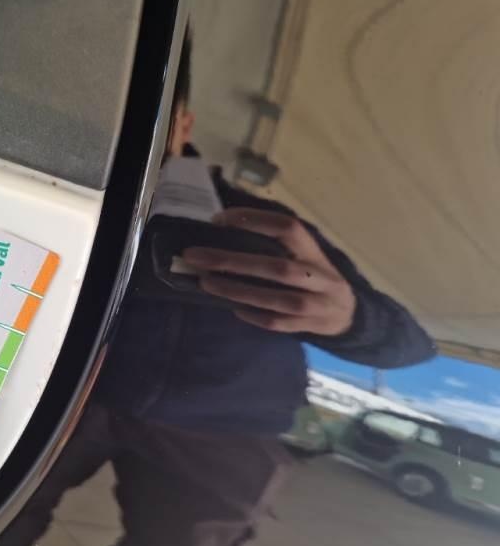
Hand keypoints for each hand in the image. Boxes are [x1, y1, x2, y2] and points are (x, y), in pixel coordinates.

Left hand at [182, 208, 356, 335]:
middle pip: (275, 266)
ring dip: (236, 290)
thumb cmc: (315, 277)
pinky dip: (254, 316)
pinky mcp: (309, 326)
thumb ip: (277, 245)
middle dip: (232, 261)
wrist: (349, 313)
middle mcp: (318, 276)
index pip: (287, 228)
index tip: (219, 219)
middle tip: (195, 256)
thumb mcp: (305, 255)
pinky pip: (277, 322)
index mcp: (314, 251)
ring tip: (205, 282)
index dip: (254, 220)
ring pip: (274, 298)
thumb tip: (224, 228)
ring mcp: (315, 304)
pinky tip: (232, 308)